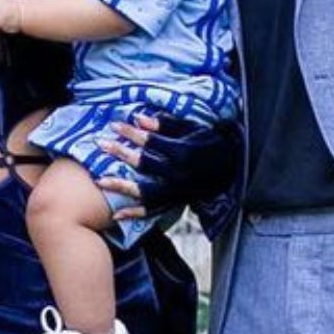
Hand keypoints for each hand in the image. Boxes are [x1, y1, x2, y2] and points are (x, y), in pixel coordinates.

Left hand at [95, 113, 242, 219]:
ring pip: (146, 192)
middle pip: (145, 164)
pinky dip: (135, 214)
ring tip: (101, 181)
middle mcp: (180, 175)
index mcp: (184, 154)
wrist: (233, 167)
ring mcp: (178, 192)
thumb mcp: (191, 129)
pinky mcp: (177, 202)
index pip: (152, 142)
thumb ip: (165, 125)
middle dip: (121, 153)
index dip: (132, 133)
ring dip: (122, 186)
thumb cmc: (210, 142)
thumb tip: (139, 119)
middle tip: (101, 145)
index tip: (115, 125)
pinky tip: (117, 214)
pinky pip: (154, 211)